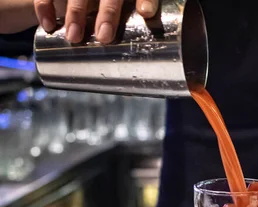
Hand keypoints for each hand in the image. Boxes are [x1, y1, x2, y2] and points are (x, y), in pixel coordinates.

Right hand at [33, 0, 158, 43]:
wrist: (77, 6)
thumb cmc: (105, 19)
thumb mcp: (118, 24)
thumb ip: (126, 40)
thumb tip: (136, 82)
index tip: (146, 13)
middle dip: (108, 12)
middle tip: (104, 36)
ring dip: (77, 13)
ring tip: (75, 37)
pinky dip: (44, 7)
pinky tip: (49, 26)